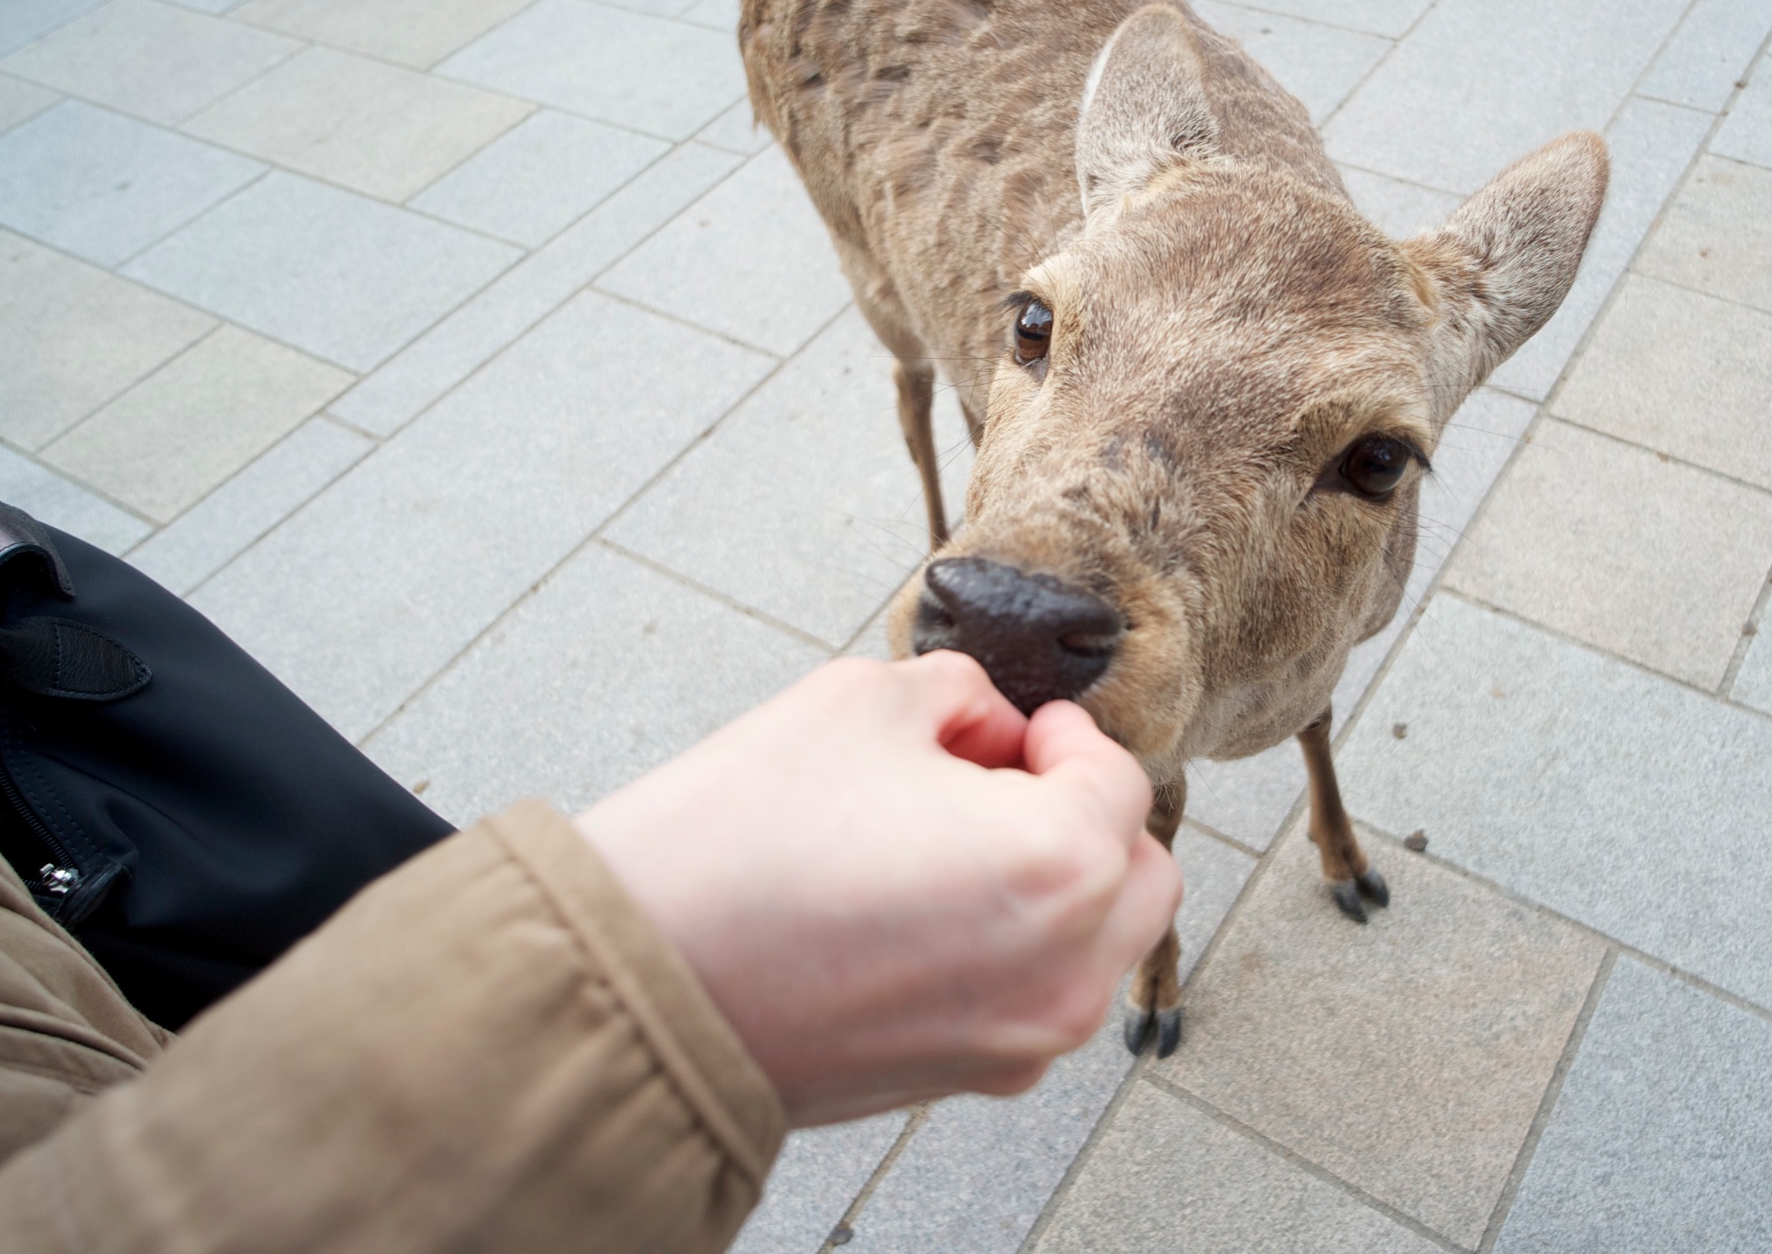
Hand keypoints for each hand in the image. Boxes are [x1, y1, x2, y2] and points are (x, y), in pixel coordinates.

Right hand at [576, 652, 1180, 1125]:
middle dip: (1084, 814)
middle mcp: (1065, 967)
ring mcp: (1020, 1039)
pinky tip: (916, 908)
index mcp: (1061, 863)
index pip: (1117, 778)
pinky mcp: (965, 1079)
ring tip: (946, 841)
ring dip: (1055, 884)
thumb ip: (957, 693)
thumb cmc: (733, 849)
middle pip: (1136, 872)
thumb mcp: (859, 699)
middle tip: (999, 777)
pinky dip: (1009, 948)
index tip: (1014, 727)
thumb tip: (985, 724)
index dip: (1061, 735)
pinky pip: (1034, 999)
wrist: (634, 987)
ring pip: (1095, 945)